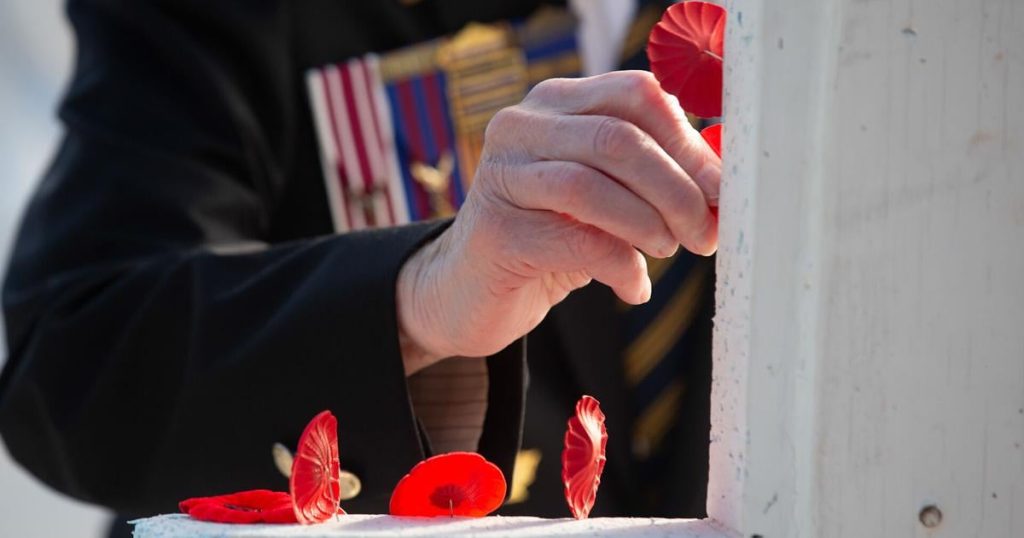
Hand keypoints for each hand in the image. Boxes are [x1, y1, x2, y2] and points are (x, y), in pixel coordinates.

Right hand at [397, 71, 719, 373]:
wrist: (470, 291)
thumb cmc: (550, 239)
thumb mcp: (603, 196)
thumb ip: (649, 178)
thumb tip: (721, 187)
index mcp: (557, 104)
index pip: (634, 94)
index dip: (687, 143)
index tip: (719, 191)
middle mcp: (522, 126)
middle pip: (617, 138)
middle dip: (675, 189)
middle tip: (703, 233)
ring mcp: (501, 174)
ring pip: (591, 184)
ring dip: (647, 223)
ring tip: (668, 251)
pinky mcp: (495, 231)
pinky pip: (576, 241)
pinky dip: (621, 267)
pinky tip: (635, 287)